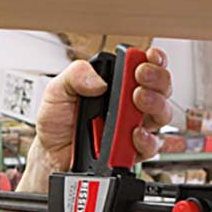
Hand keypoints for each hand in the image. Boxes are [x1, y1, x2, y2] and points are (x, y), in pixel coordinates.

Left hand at [33, 46, 172, 172]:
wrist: (49, 154)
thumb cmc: (57, 122)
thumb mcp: (57, 90)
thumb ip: (75, 76)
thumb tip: (98, 80)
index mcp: (114, 84)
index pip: (145, 66)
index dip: (154, 60)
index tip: (149, 57)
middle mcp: (129, 104)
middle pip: (161, 88)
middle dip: (157, 79)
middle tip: (141, 77)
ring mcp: (133, 127)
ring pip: (161, 115)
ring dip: (155, 104)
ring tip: (138, 99)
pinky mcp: (131, 151)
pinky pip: (151, 146)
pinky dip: (146, 139)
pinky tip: (135, 132)